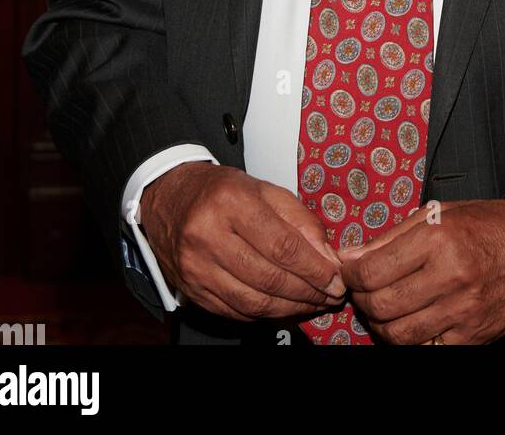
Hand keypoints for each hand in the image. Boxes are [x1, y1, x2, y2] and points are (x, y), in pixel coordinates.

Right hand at [139, 162, 346, 322]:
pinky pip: (235, 312)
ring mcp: (196, 267)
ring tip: (313, 304)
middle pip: (269, 278)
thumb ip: (299, 219)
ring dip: (290, 309)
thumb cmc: (220, 190)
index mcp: (231, 202)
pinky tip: (284, 308)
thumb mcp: (264, 189)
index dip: (314, 268)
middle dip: (307, 292)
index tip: (335, 278)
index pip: (282, 246)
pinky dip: (265, 315)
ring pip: (252, 302)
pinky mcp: (191, 289)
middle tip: (330, 295)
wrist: (169, 199)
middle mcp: (208, 236)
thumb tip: (326, 256)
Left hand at [338, 198, 504, 344]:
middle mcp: (451, 277)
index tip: (348, 269)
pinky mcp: (473, 337)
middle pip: (380, 304)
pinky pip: (426, 349)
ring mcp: (463, 312)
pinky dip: (411, 339)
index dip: (350, 272)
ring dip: (381, 323)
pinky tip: (412, 320)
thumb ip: (393, 236)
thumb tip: (352, 256)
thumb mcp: (442, 213)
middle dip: (361, 298)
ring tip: (384, 305)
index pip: (372, 269)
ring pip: (398, 334)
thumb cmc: (494, 225)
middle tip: (362, 288)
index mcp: (440, 239)